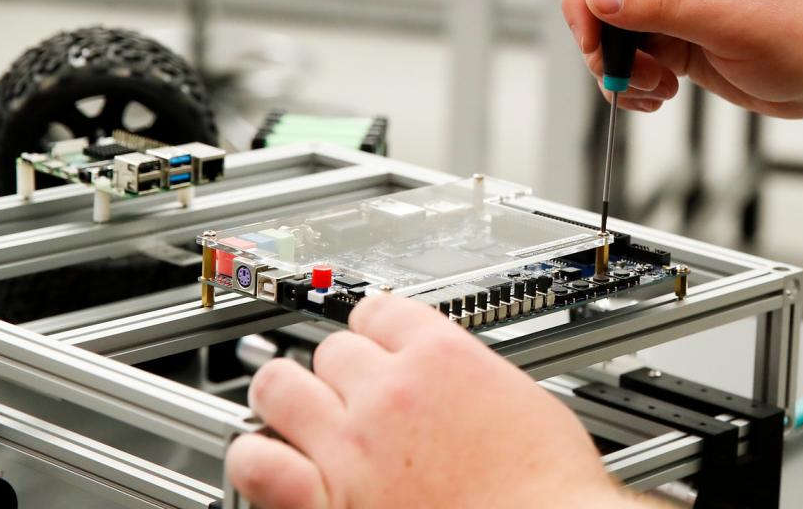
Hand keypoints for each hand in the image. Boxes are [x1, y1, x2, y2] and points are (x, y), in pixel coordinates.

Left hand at [225, 295, 631, 507]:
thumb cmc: (549, 492)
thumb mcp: (527, 406)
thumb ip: (478, 382)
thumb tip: (464, 386)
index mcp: (443, 359)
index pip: (379, 312)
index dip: (375, 328)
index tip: (374, 340)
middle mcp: (388, 393)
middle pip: (332, 349)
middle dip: (338, 369)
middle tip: (345, 389)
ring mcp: (350, 446)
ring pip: (280, 388)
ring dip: (286, 397)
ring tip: (292, 412)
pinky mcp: (323, 501)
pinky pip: (256, 462)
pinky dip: (253, 456)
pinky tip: (263, 461)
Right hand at [561, 0, 802, 118]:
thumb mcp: (732, 16)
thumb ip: (662, 4)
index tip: (589, 31)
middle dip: (602, 38)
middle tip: (620, 74)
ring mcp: (677, 7)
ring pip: (614, 32)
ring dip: (620, 68)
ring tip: (655, 89)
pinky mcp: (681, 42)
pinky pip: (635, 59)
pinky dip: (635, 84)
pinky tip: (661, 97)